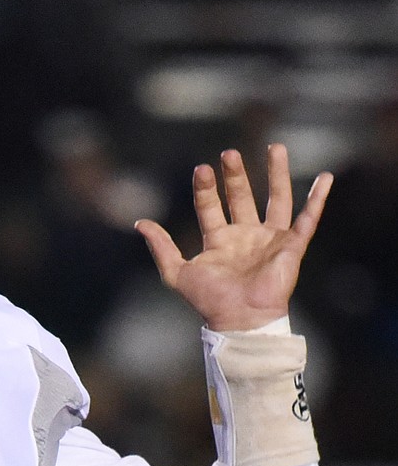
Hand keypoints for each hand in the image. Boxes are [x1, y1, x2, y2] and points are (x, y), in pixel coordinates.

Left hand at [134, 143, 332, 331]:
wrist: (240, 318)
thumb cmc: (209, 300)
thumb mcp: (176, 272)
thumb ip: (161, 246)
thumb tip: (139, 223)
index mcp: (219, 240)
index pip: (210, 206)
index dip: (206, 188)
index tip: (201, 168)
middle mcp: (245, 236)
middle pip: (242, 197)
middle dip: (236, 175)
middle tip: (230, 153)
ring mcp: (269, 239)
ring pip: (276, 199)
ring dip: (276, 174)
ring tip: (276, 147)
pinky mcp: (291, 245)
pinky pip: (307, 218)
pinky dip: (317, 198)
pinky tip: (325, 178)